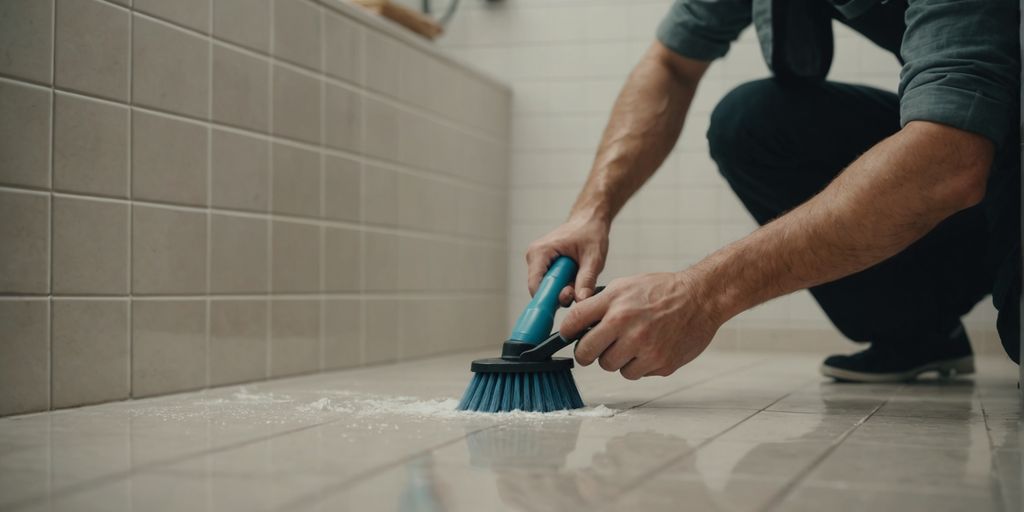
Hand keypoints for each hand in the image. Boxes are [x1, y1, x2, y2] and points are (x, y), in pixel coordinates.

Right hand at [526, 215, 609, 303]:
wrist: (589, 220)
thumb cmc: (590, 233)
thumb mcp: (593, 257)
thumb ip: (586, 280)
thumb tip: (581, 301)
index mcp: (540, 252)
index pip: (535, 286)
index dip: (548, 299)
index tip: (567, 300)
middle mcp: (534, 257)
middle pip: (540, 289)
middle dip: (560, 294)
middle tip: (578, 285)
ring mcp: (537, 261)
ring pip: (546, 288)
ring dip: (563, 289)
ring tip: (578, 277)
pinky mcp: (543, 265)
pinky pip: (550, 283)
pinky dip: (563, 285)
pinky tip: (574, 276)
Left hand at [559, 269, 725, 379]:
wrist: (701, 298)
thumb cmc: (662, 290)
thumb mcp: (625, 286)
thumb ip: (599, 303)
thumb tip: (575, 324)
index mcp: (616, 304)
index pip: (573, 322)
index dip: (567, 331)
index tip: (569, 334)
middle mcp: (628, 327)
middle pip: (586, 354)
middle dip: (587, 352)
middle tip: (594, 348)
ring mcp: (645, 349)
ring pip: (610, 367)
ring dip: (615, 359)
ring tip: (630, 342)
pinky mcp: (661, 364)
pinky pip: (635, 373)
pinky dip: (638, 364)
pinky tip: (649, 348)